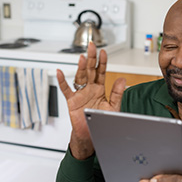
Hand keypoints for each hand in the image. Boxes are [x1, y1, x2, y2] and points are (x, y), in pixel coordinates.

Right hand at [57, 42, 125, 158]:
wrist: (91, 134)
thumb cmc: (101, 121)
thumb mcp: (113, 107)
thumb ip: (117, 93)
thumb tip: (122, 79)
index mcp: (99, 89)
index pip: (101, 72)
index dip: (102, 62)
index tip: (103, 52)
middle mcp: (89, 89)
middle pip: (90, 70)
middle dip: (91, 58)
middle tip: (92, 46)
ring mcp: (80, 94)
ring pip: (80, 77)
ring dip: (80, 67)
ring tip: (82, 57)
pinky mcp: (72, 101)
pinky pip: (66, 89)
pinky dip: (62, 81)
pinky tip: (60, 72)